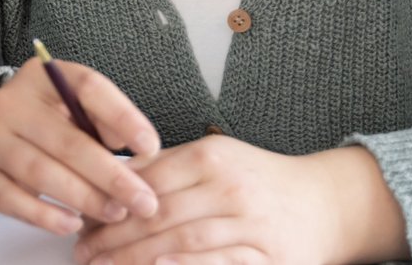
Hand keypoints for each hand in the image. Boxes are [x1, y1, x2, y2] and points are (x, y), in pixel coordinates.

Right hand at [0, 57, 162, 236]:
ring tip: (116, 214)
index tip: (151, 147)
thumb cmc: (48, 122)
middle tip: (144, 202)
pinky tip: (72, 225)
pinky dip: (46, 216)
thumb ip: (103, 121)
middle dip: (112, 176)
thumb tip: (137, 147)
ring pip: (42, 173)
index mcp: (43, 77)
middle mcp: (12, 102)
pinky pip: (13, 199)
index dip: (122, 117)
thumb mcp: (73, 107)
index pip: (87, 87)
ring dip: (85, 199)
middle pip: (68, 141)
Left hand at [74, 137, 404, 264]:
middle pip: (159, 214)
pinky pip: (221, 262)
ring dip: (137, 258)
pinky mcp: (269, 256)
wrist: (327, 203)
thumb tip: (113, 177)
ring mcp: (250, 223)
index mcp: (211, 157)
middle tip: (84, 254)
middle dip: (114, 237)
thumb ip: (167, 168)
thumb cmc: (262, 182)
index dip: (111, 205)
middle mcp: (230, 187)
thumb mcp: (216, 159)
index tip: (83, 223)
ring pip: (182, 240)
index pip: (147, 182)